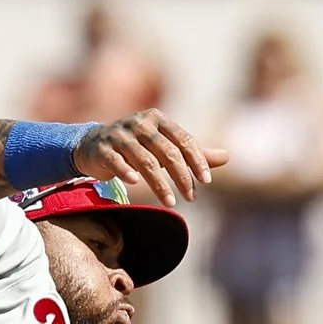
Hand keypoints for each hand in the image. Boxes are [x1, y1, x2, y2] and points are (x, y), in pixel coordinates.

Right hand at [75, 110, 226, 208]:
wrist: (95, 145)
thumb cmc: (136, 147)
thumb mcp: (165, 147)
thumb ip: (194, 152)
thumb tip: (227, 157)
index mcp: (159, 120)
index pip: (184, 140)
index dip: (197, 161)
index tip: (206, 182)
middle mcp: (141, 123)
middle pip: (167, 152)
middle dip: (181, 176)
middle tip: (190, 198)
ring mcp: (121, 134)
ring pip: (145, 160)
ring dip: (160, 183)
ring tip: (171, 203)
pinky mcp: (104, 148)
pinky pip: (117, 161)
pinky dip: (126, 172)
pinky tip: (135, 185)